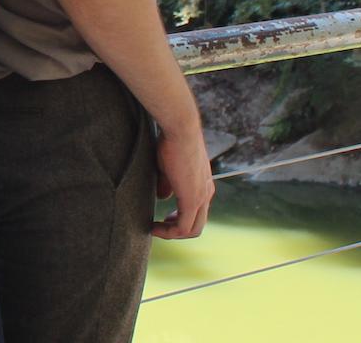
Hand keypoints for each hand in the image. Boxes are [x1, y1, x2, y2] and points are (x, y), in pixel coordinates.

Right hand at [152, 125, 214, 239]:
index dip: (179, 218)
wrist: (180, 129)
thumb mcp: (168, 166)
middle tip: (160, 226)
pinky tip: (154, 226)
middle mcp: (206, 193)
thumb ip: (167, 184)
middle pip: (197, 225)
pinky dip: (169, 232)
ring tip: (156, 228)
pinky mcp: (192, 199)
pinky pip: (184, 226)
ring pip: (193, 228)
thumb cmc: (172, 141)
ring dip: (173, 232)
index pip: (196, 211)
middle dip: (177, 229)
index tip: (162, 216)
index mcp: (203, 184)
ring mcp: (202, 197)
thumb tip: (163, 197)